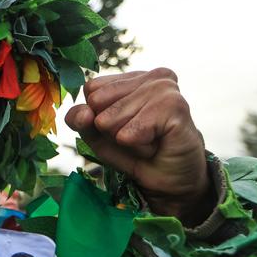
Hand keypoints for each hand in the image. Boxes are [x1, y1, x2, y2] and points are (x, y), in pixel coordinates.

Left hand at [65, 68, 213, 225]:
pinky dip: (138, 147)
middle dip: (111, 130)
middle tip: (137, 137)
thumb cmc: (135, 154)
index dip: (98, 117)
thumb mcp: (97, 136)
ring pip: (112, 119)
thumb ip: (80, 120)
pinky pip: (133, 131)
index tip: (123, 127)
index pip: (91, 90)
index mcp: (131, 77)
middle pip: (98, 103)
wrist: (171, 181)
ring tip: (148, 141)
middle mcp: (150, 76)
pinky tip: (157, 144)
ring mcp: (165, 87)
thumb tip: (84, 112)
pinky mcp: (176, 105)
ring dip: (126, 140)